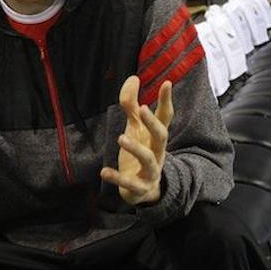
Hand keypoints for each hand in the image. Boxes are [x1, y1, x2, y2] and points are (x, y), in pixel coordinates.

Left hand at [100, 76, 173, 205]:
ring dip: (136, 149)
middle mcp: (157, 152)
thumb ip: (131, 105)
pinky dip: (117, 178)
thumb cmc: (140, 153)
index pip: (165, 117)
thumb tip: (133, 78)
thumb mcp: (134, 129)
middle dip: (153, 123)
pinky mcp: (139, 188)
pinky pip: (130, 184)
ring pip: (148, 160)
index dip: (166, 101)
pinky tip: (103, 172)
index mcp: (156, 137)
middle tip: (141, 108)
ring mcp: (150, 171)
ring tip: (121, 138)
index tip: (167, 83)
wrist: (143, 191)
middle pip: (161, 136)